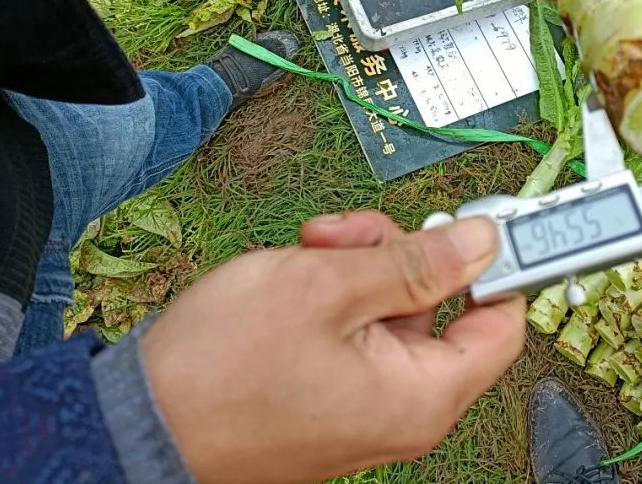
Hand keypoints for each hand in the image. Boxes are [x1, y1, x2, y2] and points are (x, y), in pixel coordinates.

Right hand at [141, 210, 524, 483]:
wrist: (138, 420)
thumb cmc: (222, 368)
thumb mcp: (328, 287)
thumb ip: (416, 261)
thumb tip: (484, 242)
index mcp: (421, 395)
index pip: (503, 323)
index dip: (497, 266)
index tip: (476, 221)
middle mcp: (400, 406)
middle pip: (438, 304)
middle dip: (395, 252)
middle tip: (345, 235)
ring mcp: (361, 399)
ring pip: (390, 307)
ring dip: (355, 265)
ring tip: (304, 254)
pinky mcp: (327, 389)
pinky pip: (354, 328)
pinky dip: (332, 294)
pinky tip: (293, 276)